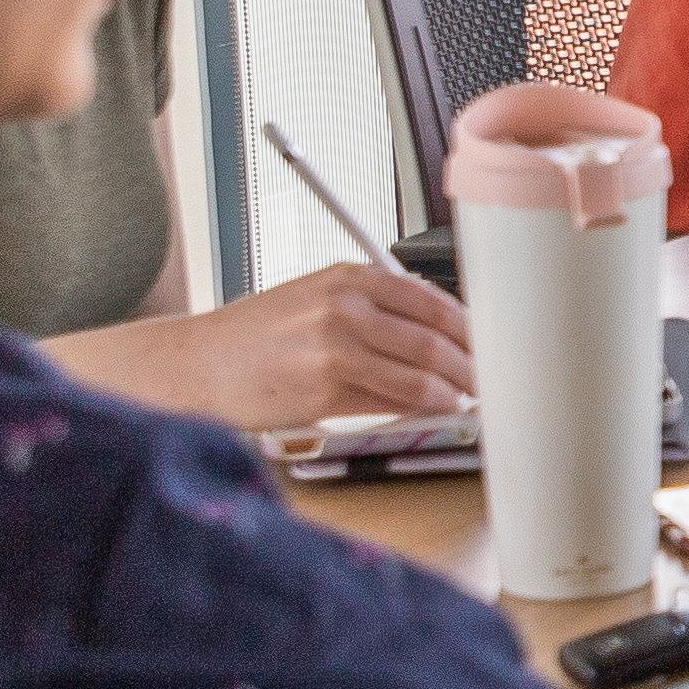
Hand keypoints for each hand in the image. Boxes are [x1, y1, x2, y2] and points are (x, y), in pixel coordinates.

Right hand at [73, 262, 471, 431]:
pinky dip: (421, 408)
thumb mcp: (313, 299)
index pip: (428, 298)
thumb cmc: (256, 337)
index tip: (486, 342)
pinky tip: (435, 411)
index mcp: (345, 277)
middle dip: (469, 363)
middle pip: (431, 338)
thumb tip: (427, 338)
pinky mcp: (325, 390)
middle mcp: (343, 307)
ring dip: (452, 390)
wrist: (202, 364)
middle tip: (487, 377)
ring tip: (468, 398)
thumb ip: (370, 310)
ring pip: (418, 373)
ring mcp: (334, 348)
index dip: (466, 325)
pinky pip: (390, 401)